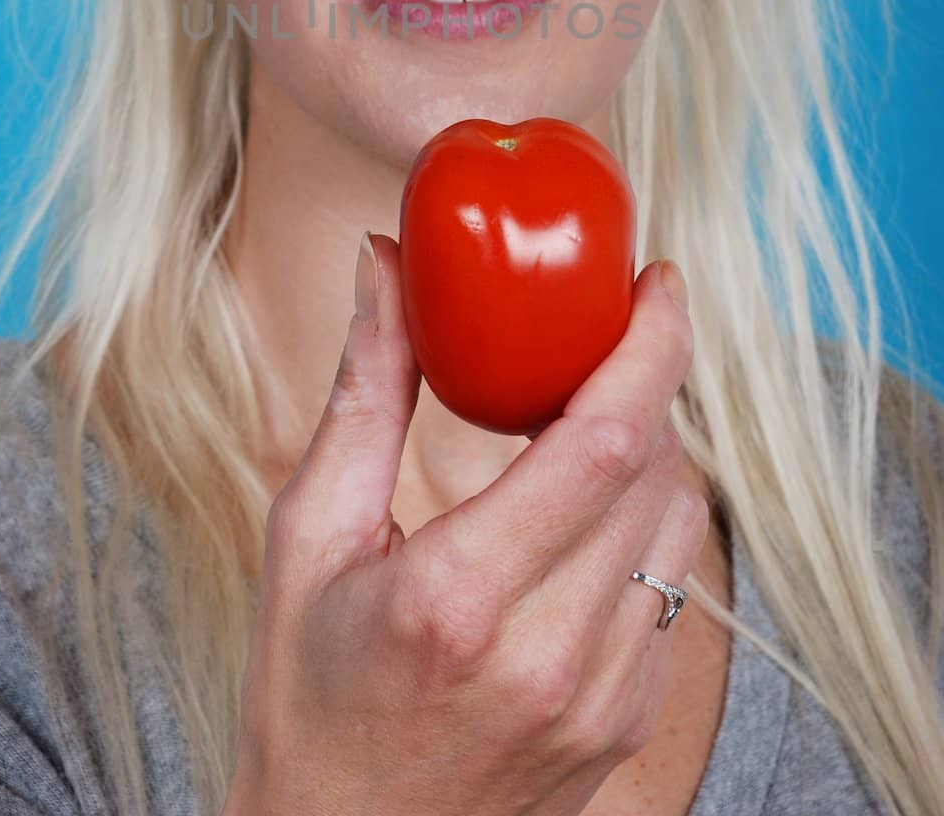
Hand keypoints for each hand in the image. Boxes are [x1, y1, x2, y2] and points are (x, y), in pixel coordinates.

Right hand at [226, 239, 707, 815]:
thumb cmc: (306, 696)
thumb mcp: (308, 539)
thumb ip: (362, 394)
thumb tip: (383, 266)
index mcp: (460, 597)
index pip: (607, 442)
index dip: (653, 347)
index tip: (658, 283)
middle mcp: (553, 653)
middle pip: (660, 471)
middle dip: (647, 382)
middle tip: (606, 331)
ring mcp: (604, 698)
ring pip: (682, 526)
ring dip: (652, 450)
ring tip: (590, 416)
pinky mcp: (629, 723)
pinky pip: (671, 588)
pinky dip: (645, 522)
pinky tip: (584, 508)